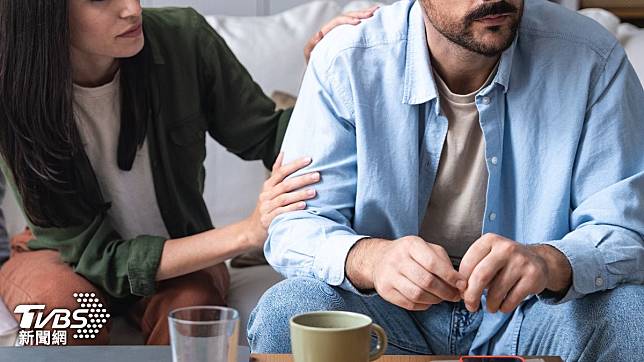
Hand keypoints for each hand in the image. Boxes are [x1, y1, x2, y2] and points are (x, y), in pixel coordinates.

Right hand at [245, 153, 319, 247]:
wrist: (253, 230)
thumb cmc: (267, 207)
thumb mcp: (270, 189)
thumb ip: (276, 172)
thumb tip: (283, 153)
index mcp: (268, 185)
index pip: (281, 171)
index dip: (295, 164)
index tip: (309, 159)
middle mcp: (266, 195)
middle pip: (285, 184)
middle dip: (302, 179)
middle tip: (317, 175)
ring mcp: (266, 208)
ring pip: (284, 198)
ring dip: (300, 194)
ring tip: (314, 191)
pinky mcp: (268, 220)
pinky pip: (281, 212)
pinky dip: (293, 208)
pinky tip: (304, 205)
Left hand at [304, 6, 378, 62]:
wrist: (320, 73)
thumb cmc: (315, 64)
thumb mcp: (309, 55)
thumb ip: (310, 46)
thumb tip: (318, 35)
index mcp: (326, 31)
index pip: (338, 21)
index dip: (348, 20)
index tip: (358, 22)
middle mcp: (335, 29)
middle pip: (348, 17)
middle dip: (360, 14)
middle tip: (372, 13)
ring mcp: (342, 33)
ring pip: (354, 20)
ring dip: (365, 15)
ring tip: (377, 11)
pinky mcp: (349, 37)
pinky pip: (358, 28)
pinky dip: (366, 22)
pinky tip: (375, 18)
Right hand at [346, 236, 466, 310]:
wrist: (379, 258)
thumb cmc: (408, 254)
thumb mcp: (426, 248)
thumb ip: (443, 261)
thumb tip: (459, 281)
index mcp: (411, 244)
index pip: (433, 263)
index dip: (450, 277)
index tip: (461, 284)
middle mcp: (397, 258)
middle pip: (426, 281)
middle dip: (445, 292)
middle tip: (454, 295)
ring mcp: (389, 275)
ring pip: (417, 295)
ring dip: (435, 300)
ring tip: (441, 298)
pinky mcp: (385, 290)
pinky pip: (409, 304)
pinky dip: (423, 305)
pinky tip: (427, 300)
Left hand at [459, 233, 571, 313]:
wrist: (538, 261)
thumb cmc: (505, 262)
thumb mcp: (488, 257)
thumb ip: (473, 270)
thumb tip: (462, 292)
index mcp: (490, 240)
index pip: (468, 263)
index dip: (462, 282)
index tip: (462, 292)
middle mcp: (506, 248)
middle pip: (481, 277)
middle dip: (472, 296)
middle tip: (470, 306)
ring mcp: (521, 261)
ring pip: (496, 291)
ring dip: (490, 304)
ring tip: (490, 306)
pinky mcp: (533, 276)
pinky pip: (512, 299)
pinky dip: (504, 307)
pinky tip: (503, 306)